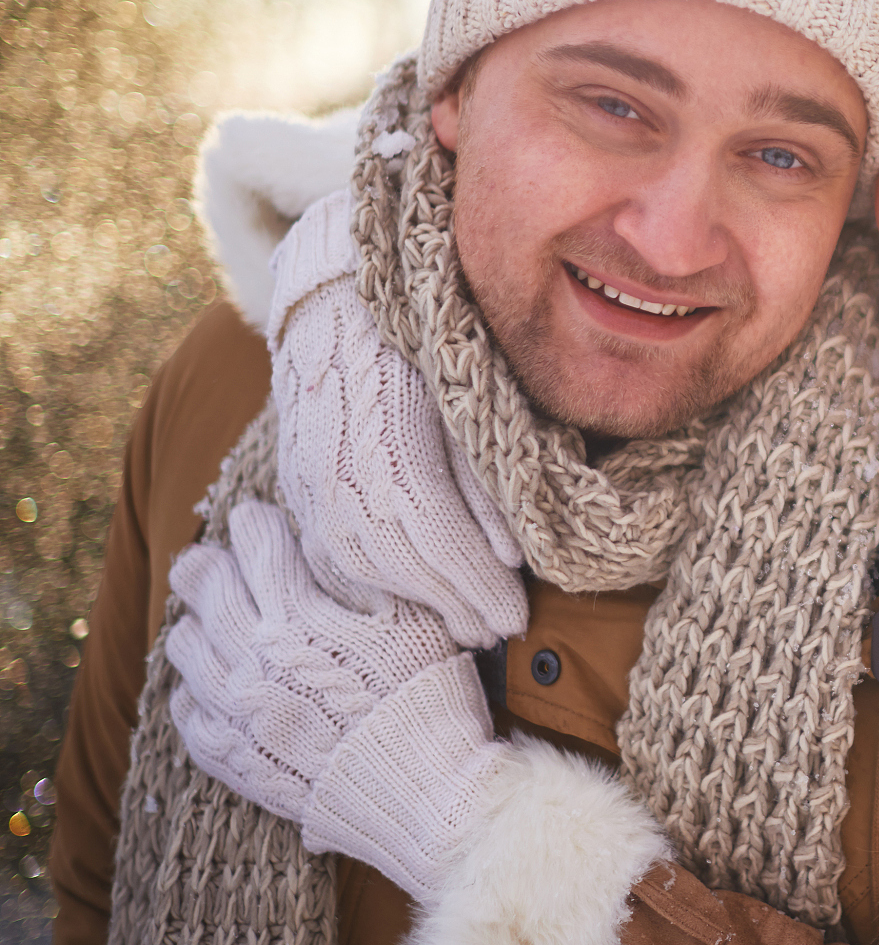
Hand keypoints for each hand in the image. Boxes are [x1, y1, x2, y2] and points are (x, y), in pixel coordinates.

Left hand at [168, 500, 509, 898]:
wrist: (423, 790)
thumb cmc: (427, 696)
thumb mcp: (414, 620)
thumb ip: (361, 574)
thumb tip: (322, 535)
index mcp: (299, 616)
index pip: (255, 542)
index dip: (258, 523)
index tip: (263, 521)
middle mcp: (253, 658)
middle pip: (201, 582)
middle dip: (214, 560)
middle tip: (229, 561)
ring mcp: (233, 710)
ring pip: (183, 642)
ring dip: (202, 623)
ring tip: (227, 624)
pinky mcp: (229, 756)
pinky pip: (185, 709)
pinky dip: (198, 688)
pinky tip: (226, 683)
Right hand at [270, 254, 525, 646]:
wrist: (335, 307)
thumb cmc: (420, 347)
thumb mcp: (468, 406)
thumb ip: (486, 484)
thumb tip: (510, 558)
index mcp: (392, 459)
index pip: (443, 548)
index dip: (481, 591)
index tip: (516, 621)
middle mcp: (343, 484)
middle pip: (406, 571)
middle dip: (455, 608)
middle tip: (497, 637)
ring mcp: (311, 489)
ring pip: (365, 571)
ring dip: (416, 605)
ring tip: (461, 628)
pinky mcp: (296, 487)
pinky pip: (331, 554)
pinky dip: (373, 585)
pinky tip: (406, 601)